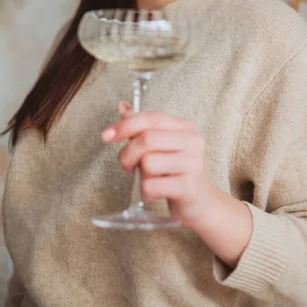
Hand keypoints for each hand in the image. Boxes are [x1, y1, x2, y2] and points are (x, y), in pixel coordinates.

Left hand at [102, 101, 213, 226]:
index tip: (106, 135)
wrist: (199, 201)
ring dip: (140, 175)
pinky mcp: (189, 187)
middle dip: (127, 154)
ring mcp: (193, 164)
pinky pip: (151, 186)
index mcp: (185, 127)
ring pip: (148, 163)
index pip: (151, 118)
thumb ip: (141, 126)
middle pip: (147, 139)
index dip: (125, 125)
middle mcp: (193, 141)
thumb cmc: (174, 170)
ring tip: (148, 179)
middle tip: (127, 166)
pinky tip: (155, 191)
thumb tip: (122, 106)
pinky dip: (146, 191)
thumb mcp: (160, 145)